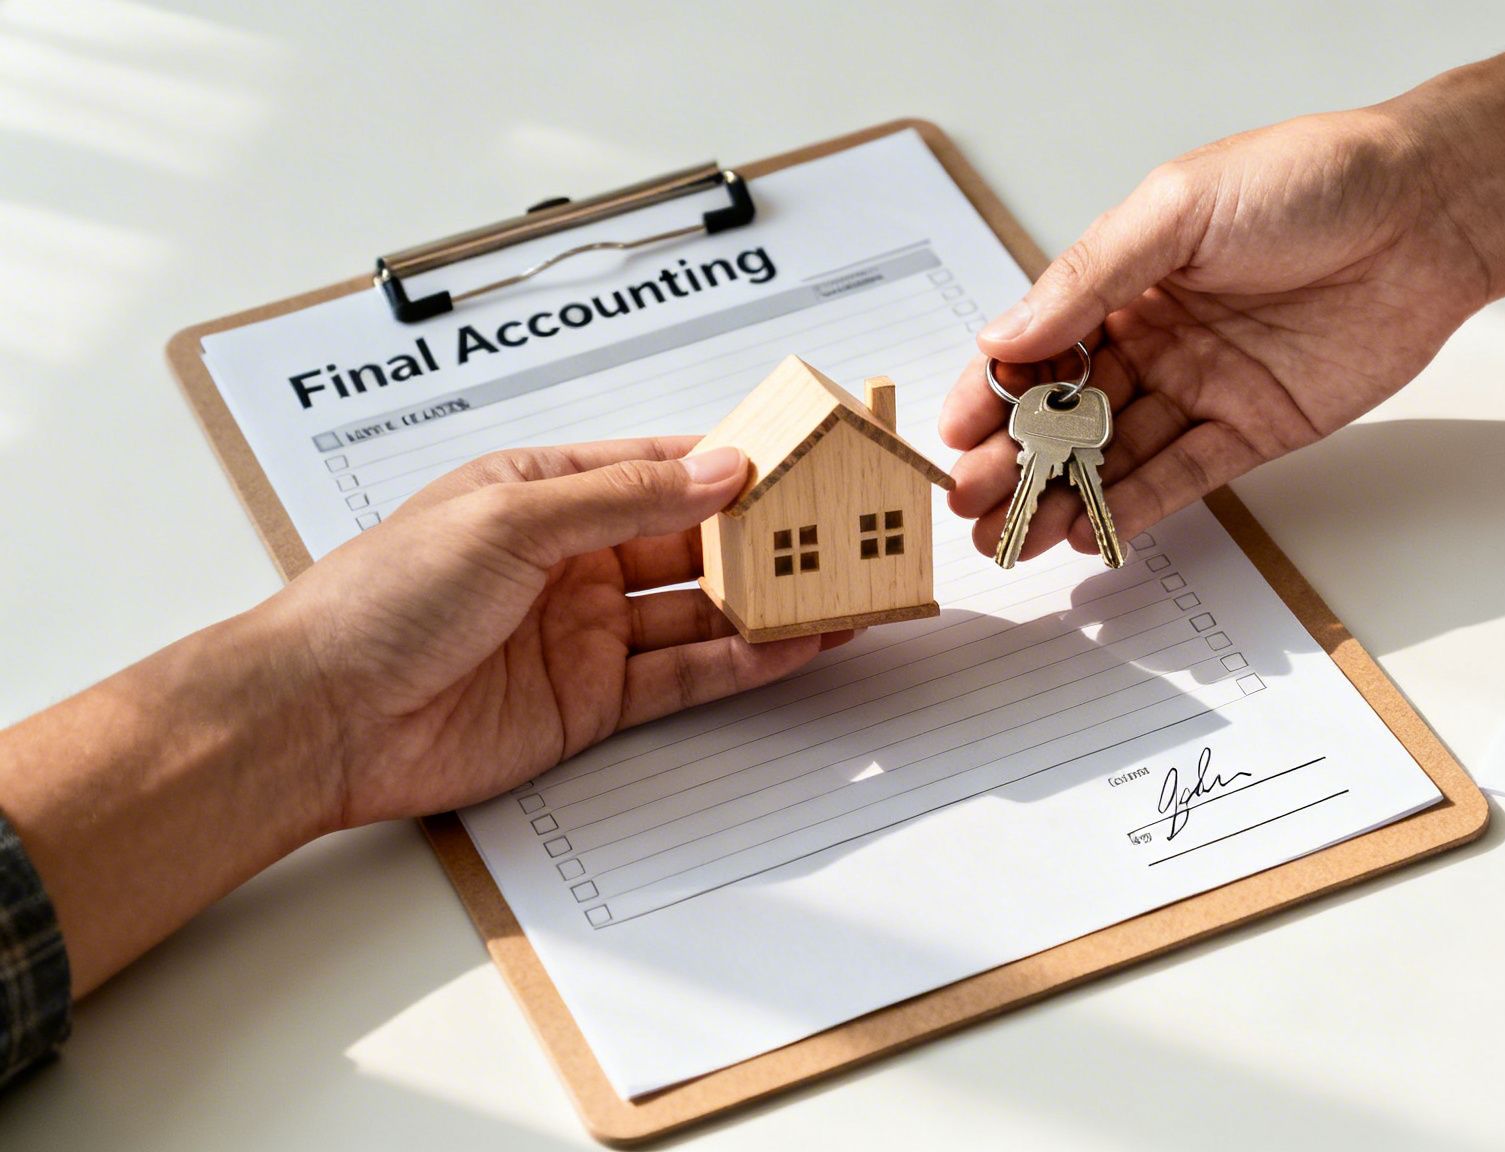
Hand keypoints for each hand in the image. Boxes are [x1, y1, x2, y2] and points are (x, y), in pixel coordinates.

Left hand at [262, 437, 845, 829]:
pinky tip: (792, 647)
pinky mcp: (590, 702)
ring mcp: (584, 633)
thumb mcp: (509, 519)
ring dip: (767, 603)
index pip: (659, 469)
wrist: (322, 717)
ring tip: (837, 593)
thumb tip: (717, 470)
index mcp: (543, 493)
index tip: (799, 462)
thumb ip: (624, 498)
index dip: (729, 466)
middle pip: (691, 542)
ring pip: (699, 610)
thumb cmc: (381, 599)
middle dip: (764, 539)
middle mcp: (571, 560)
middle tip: (838, 533)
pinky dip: (741, 662)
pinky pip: (683, 675)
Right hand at [942, 109, 1491, 560]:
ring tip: (1013, 534)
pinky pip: (1184, 477)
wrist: (1429, 212)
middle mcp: (1156, 336)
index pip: (1038, 344)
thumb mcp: (1180, 208)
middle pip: (1068, 410)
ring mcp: (1203, 386)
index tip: (954, 433)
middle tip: (970, 500)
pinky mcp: (1254, 428)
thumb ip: (1090, 276)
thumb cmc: (1311, 180)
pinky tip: (1088, 531)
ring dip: (1062, 496)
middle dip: (1014, 459)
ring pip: (1116, 454)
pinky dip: (1135, 507)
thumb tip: (1005, 333)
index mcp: (1125, 277)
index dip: (992, 390)